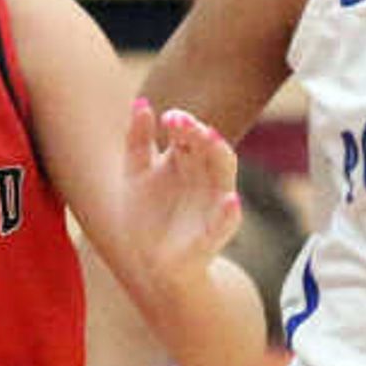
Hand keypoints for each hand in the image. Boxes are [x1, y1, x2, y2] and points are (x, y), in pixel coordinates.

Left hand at [115, 99, 243, 287]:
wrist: (151, 263)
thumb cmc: (146, 214)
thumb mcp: (135, 174)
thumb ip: (138, 140)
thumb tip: (141, 102)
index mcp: (187, 161)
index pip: (190, 135)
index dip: (182, 124)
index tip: (168, 117)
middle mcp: (205, 178)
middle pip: (209, 149)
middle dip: (200, 133)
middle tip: (185, 122)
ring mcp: (213, 204)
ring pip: (224, 175)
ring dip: (220, 155)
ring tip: (211, 139)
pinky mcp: (214, 234)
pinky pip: (226, 221)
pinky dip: (229, 211)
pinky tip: (230, 200)